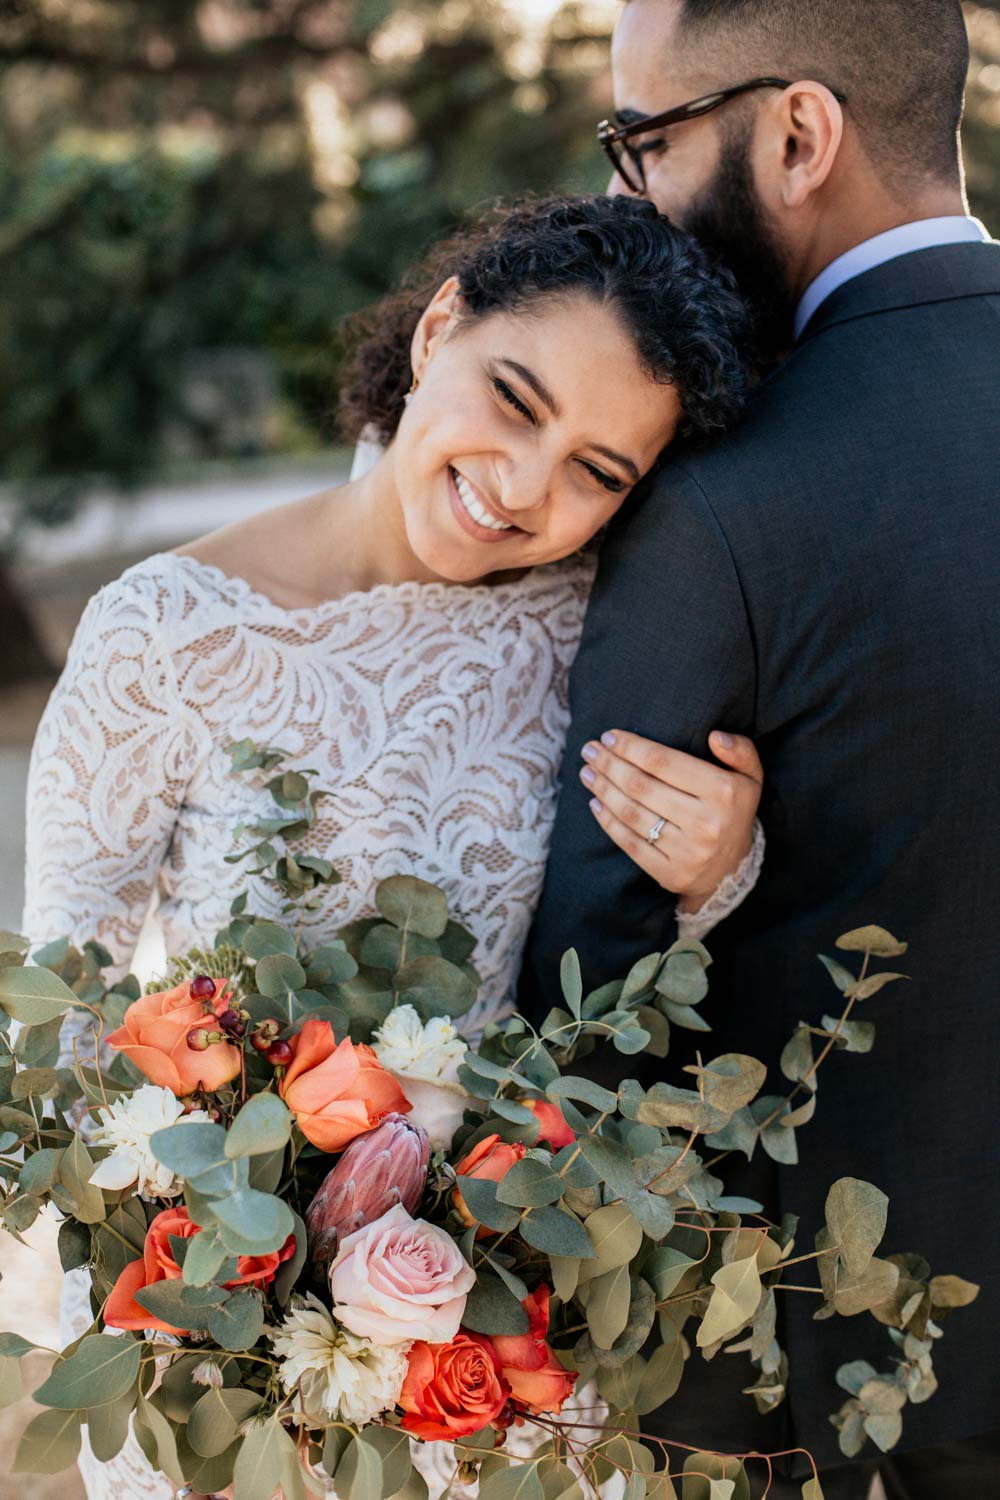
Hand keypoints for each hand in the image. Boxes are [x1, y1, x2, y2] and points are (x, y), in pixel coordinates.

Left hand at [579, 728, 762, 911]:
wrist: (732, 869)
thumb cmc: (733, 811)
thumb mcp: (750, 776)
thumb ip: (741, 750)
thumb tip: (715, 736)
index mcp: (723, 792)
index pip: (664, 762)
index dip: (631, 747)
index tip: (609, 736)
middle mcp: (705, 822)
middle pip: (642, 786)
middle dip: (610, 764)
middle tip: (589, 750)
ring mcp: (687, 851)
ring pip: (632, 813)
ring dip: (603, 790)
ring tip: (587, 773)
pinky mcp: (670, 873)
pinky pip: (630, 843)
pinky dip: (608, 822)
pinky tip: (595, 803)